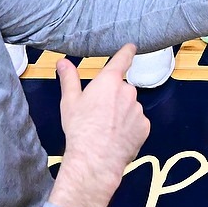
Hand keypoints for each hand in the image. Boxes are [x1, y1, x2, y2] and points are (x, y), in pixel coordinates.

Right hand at [47, 46, 148, 206]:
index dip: (127, 52)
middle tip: (99, 114)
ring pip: (130, 107)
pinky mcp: (145, 127)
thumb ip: (69, 79)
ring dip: (122, 114)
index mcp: (109, 81)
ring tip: (107, 130)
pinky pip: (137, 123)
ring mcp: (138, 109)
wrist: (95, 159)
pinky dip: (130, 128)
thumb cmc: (80, 129)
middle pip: (122, 90)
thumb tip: (62, 62)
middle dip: (114, 98)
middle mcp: (128, 91)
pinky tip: (117, 138)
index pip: (122, 60)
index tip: (132, 46)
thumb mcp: (70, 102)